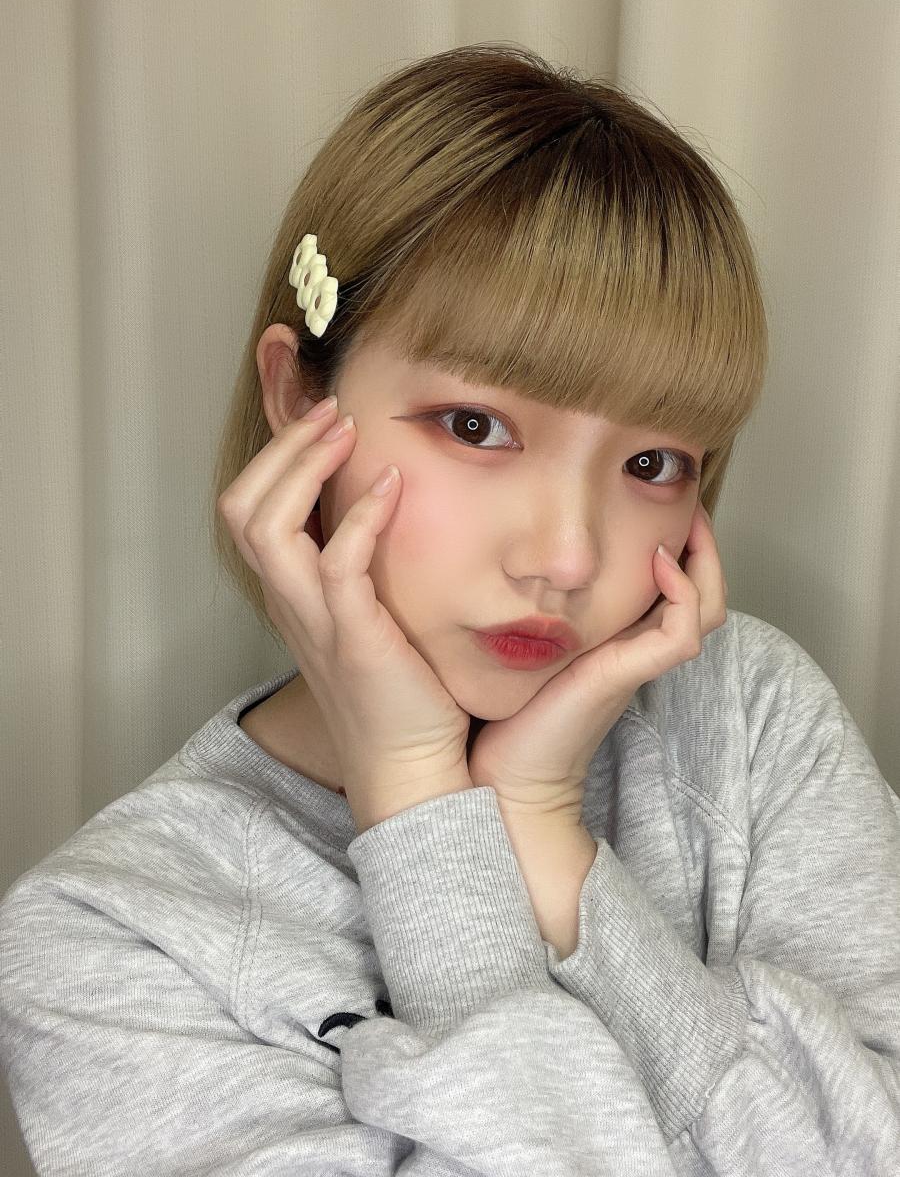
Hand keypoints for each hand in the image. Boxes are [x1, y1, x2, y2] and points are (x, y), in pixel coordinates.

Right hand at [216, 398, 472, 820]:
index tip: (322, 416)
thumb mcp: (372, 616)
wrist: (413, 768)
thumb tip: (391, 507)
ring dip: (302, 466)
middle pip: (240, 506)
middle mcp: (289, 602)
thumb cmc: (404, 692)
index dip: (275, 455)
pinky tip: (392, 484)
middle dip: (280, 447)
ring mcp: (313, 619)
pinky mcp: (351, 636)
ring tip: (345, 429)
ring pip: (264, 525)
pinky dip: (359, 515)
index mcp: (292, 595)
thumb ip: (366, 566)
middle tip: (331, 411)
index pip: (252, 508)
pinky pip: (336, 563)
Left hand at [466, 501, 727, 817]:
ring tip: (687, 522)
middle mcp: (635, 650)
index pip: (672, 590)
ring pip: (707, 609)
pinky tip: (657, 561)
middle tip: (688, 503)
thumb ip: (526, 611)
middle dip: (703, 546)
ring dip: (704, 561)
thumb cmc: (503, 716)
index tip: (661, 505)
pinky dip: (682, 593)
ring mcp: (637, 664)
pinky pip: (682, 632)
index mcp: (617, 642)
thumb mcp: (519, 646)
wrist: (503, 777)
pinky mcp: (629, 675)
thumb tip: (504, 561)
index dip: (680, 548)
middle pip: (703, 595)